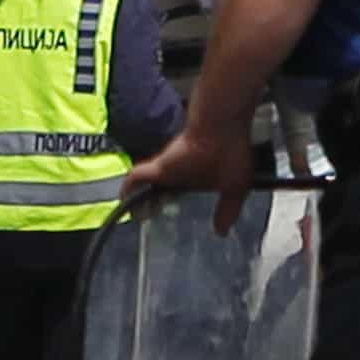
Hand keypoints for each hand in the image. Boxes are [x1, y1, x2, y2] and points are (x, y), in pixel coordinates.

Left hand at [123, 124, 256, 220]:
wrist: (221, 128)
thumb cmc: (231, 151)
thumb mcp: (236, 187)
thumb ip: (229, 210)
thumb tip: (222, 231)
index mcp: (197, 177)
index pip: (180, 194)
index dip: (175, 205)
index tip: (170, 220)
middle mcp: (179, 173)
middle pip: (160, 192)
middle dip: (154, 206)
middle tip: (149, 221)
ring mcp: (167, 169)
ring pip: (146, 187)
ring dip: (139, 202)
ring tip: (138, 217)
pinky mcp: (159, 166)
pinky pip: (136, 179)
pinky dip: (128, 191)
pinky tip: (123, 205)